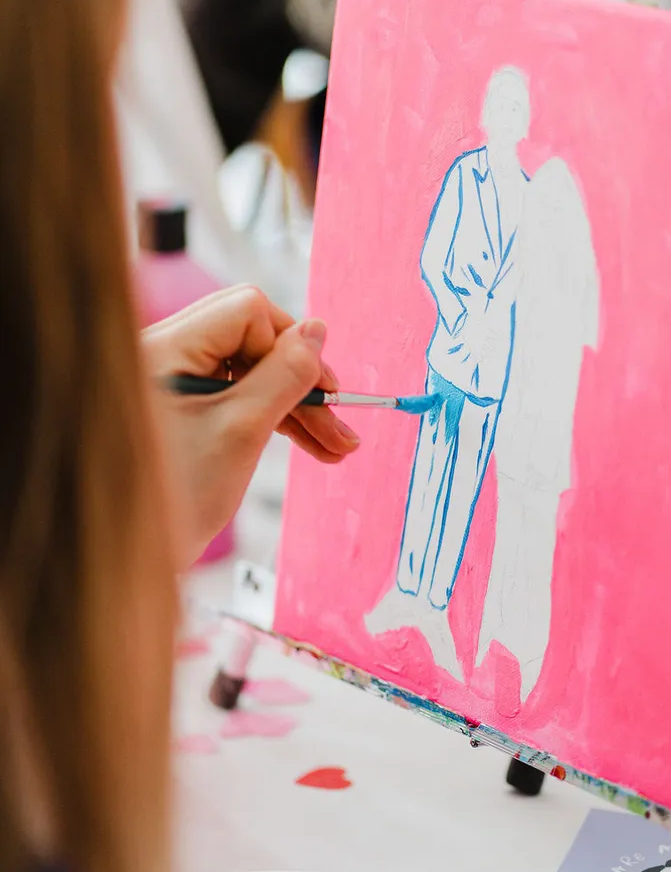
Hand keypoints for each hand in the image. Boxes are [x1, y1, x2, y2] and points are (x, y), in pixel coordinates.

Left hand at [143, 286, 358, 567]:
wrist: (129, 560)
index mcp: (165, 348)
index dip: (290, 346)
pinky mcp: (180, 406)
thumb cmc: (173, 500)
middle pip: (252, 339)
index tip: (321, 393)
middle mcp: (163, 354)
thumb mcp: (242, 429)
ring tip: (336, 447)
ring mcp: (170, 381)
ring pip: (250, 371)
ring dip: (294, 406)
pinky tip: (309, 442)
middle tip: (340, 424)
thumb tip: (317, 329)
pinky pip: (236, 394)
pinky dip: (272, 416)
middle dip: (300, 381)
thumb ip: (284, 374)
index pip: (248, 311)